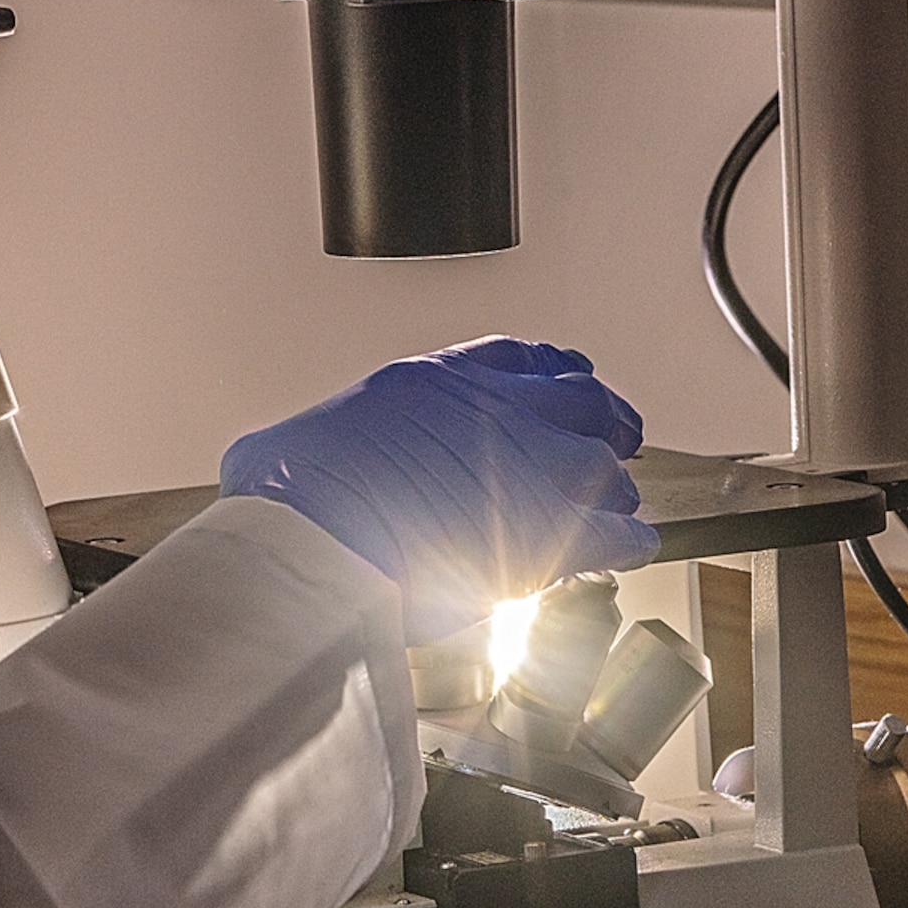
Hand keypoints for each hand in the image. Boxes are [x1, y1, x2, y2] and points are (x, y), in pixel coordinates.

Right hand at [218, 336, 655, 643]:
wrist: (317, 534)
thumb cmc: (294, 496)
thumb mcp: (293, 441)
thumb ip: (313, 449)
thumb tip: (276, 464)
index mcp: (433, 384)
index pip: (513, 359)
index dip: (548, 368)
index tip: (564, 373)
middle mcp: (494, 412)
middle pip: (577, 400)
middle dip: (603, 415)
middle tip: (618, 429)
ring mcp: (531, 467)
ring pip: (604, 466)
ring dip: (615, 486)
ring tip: (621, 503)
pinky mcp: (554, 532)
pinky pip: (617, 532)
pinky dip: (630, 540)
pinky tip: (631, 548)